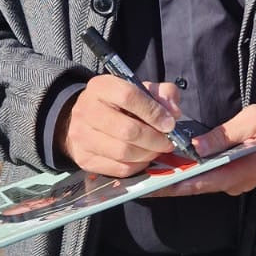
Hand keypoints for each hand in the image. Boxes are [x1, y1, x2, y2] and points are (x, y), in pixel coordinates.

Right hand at [54, 76, 184, 176]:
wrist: (89, 120)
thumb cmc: (121, 105)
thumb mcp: (142, 90)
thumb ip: (163, 94)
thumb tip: (174, 113)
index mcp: (101, 87)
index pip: (128, 96)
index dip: (153, 112)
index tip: (169, 124)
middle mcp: (86, 110)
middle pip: (127, 130)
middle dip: (154, 139)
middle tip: (167, 142)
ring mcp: (81, 136)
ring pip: (123, 152)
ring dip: (147, 154)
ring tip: (157, 150)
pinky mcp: (85, 159)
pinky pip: (118, 168)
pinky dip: (138, 166)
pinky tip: (143, 158)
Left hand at [157, 103, 255, 196]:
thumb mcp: (252, 120)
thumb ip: (223, 135)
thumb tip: (197, 146)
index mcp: (244, 171)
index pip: (205, 182)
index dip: (179, 185)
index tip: (156, 185)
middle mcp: (238, 183)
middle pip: (199, 186)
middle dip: (172, 184)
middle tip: (144, 181)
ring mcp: (236, 182)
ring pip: (202, 183)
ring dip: (178, 179)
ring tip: (152, 173)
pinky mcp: (233, 177)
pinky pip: (208, 178)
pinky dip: (189, 174)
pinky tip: (171, 167)